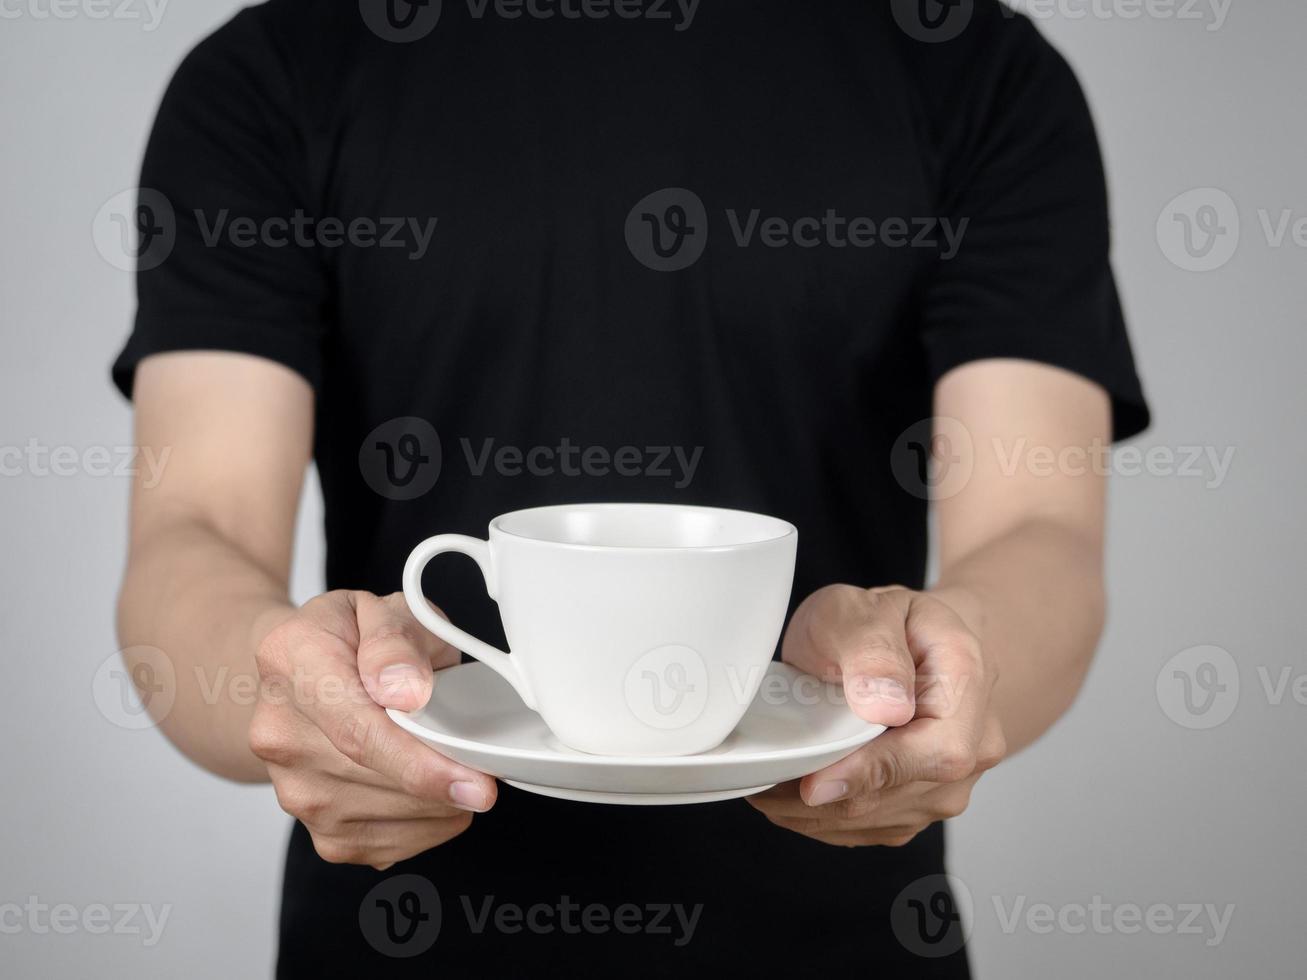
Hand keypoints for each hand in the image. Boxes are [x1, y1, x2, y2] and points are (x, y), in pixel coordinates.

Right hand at [249, 590, 496, 868]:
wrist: (305, 669)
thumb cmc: (356, 637)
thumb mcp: (385, 610)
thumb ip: (396, 642)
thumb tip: (407, 692)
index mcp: (293, 660)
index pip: (357, 729)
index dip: (419, 763)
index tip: (473, 781)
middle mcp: (278, 730)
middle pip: (375, 779)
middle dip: (444, 782)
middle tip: (486, 769)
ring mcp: (291, 786)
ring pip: (384, 819)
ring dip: (438, 805)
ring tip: (456, 769)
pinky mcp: (315, 828)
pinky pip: (383, 845)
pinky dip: (425, 827)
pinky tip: (433, 795)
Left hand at [748, 585, 1005, 846]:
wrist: (912, 640)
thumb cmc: (889, 622)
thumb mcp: (868, 609)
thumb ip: (873, 649)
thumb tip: (885, 707)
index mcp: (967, 687)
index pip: (937, 753)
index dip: (874, 772)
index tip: (814, 782)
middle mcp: (974, 746)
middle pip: (900, 795)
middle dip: (824, 796)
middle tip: (759, 780)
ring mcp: (947, 784)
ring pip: (877, 820)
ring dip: (813, 813)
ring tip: (764, 783)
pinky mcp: (916, 807)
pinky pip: (866, 828)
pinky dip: (818, 818)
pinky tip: (785, 793)